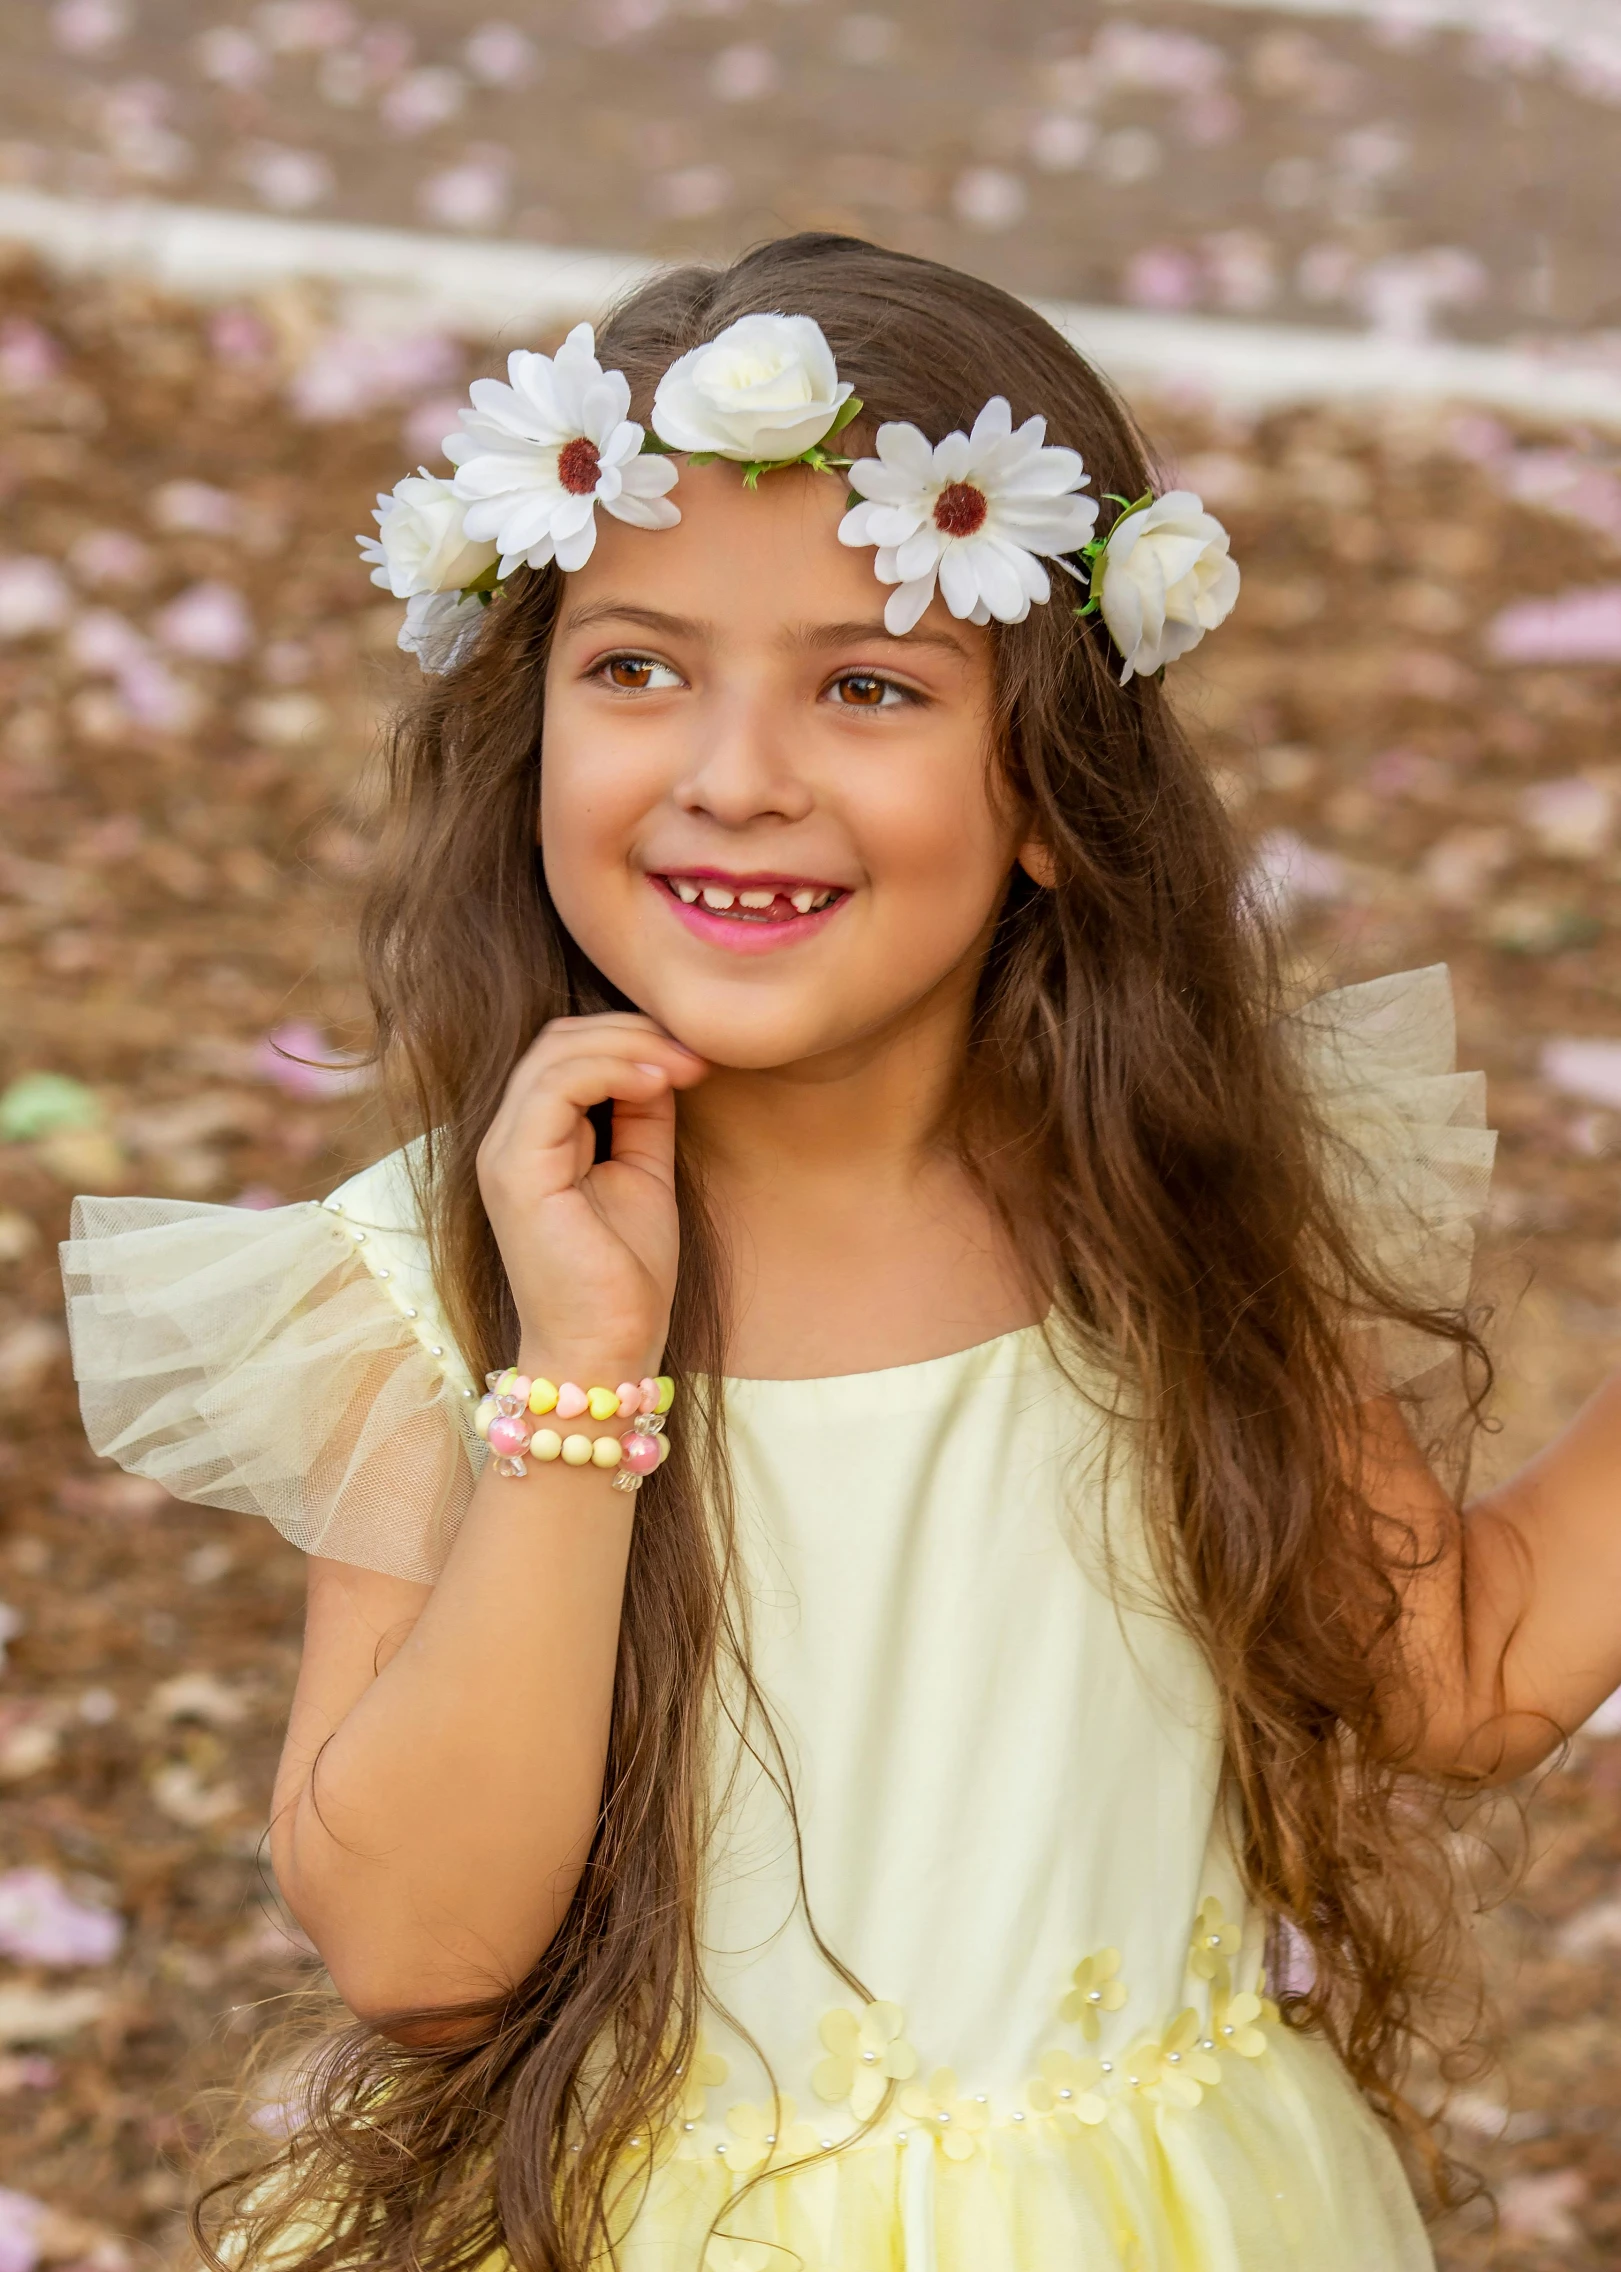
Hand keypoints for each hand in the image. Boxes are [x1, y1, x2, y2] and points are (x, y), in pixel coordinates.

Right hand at [476, 1013, 706, 1381]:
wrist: (607, 1350)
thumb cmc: (625, 1277)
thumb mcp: (644, 1173)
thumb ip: (644, 1114)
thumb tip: (665, 1058)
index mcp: (533, 1140)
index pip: (567, 1052)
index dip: (631, 1037)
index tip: (696, 1053)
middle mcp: (506, 1140)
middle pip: (557, 1040)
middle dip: (633, 1031)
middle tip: (695, 1049)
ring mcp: (504, 1153)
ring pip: (554, 1053)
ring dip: (629, 1045)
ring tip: (685, 1063)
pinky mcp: (516, 1171)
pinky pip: (555, 1086)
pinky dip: (613, 1069)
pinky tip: (661, 1081)